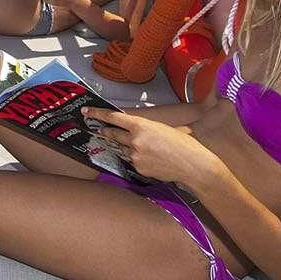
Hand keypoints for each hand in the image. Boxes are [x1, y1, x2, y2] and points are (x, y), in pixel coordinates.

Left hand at [81, 109, 224, 186]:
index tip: (88, 112)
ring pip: (122, 149)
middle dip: (106, 131)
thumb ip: (147, 127)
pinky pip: (132, 161)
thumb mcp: (164, 128)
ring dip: (124, 146)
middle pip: (112, 134)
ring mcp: (135, 155)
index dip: (98, 113)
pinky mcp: (139, 168)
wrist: (193, 165)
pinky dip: (136, 158)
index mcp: (141, 125)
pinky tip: (150, 158)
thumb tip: (140, 129)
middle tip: (100, 129)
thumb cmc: (184, 144)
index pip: (113, 117)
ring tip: (137, 146)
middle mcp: (135, 140)